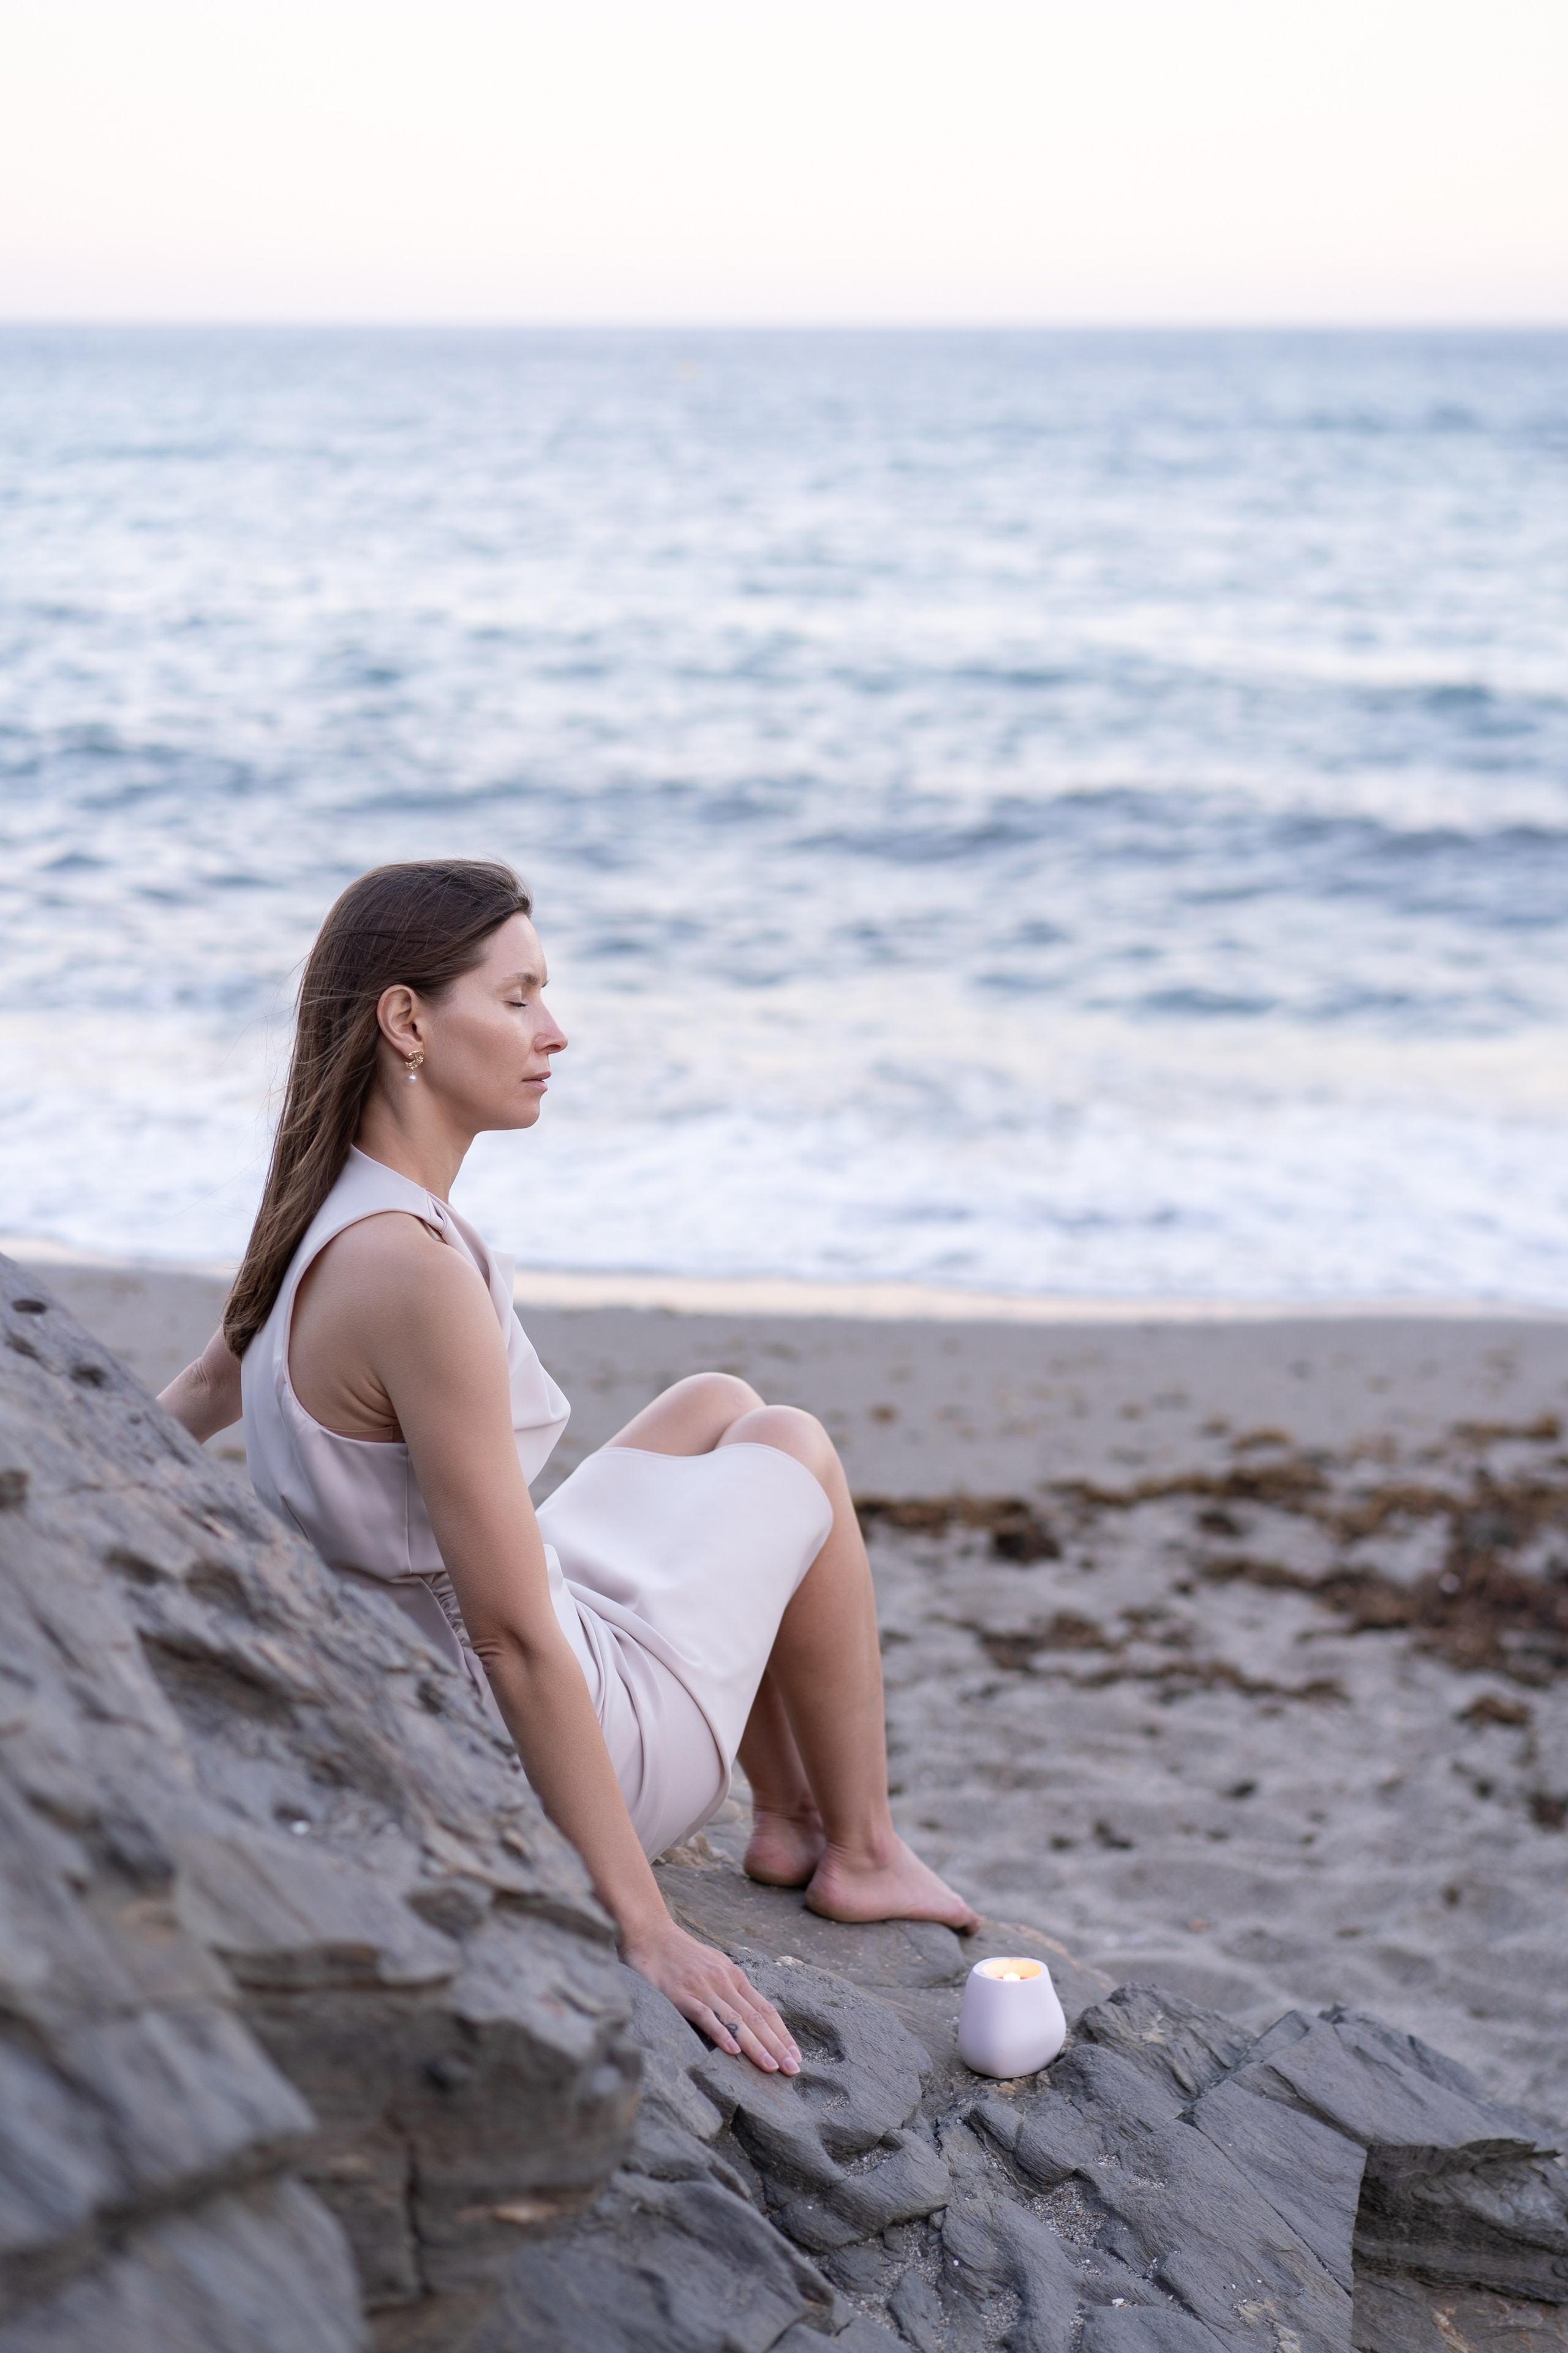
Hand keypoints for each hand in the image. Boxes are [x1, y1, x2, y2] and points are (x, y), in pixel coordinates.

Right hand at [621, 1919, 799, 2074]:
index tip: (796, 2056)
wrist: (650, 1933)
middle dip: (777, 2046)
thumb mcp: (713, 1964)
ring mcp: (704, 1988)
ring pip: (737, 2021)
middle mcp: (724, 1982)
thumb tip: (746, 2011)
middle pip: (756, 2018)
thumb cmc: (681, 1952)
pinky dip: (721, 2033)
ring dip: (757, 2046)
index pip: (765, 2009)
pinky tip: (733, 2051)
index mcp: (733, 1976)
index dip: (782, 2034)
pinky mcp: (682, 1995)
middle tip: (793, 2070)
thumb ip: (728, 1986)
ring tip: (772, 2067)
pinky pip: (706, 2016)